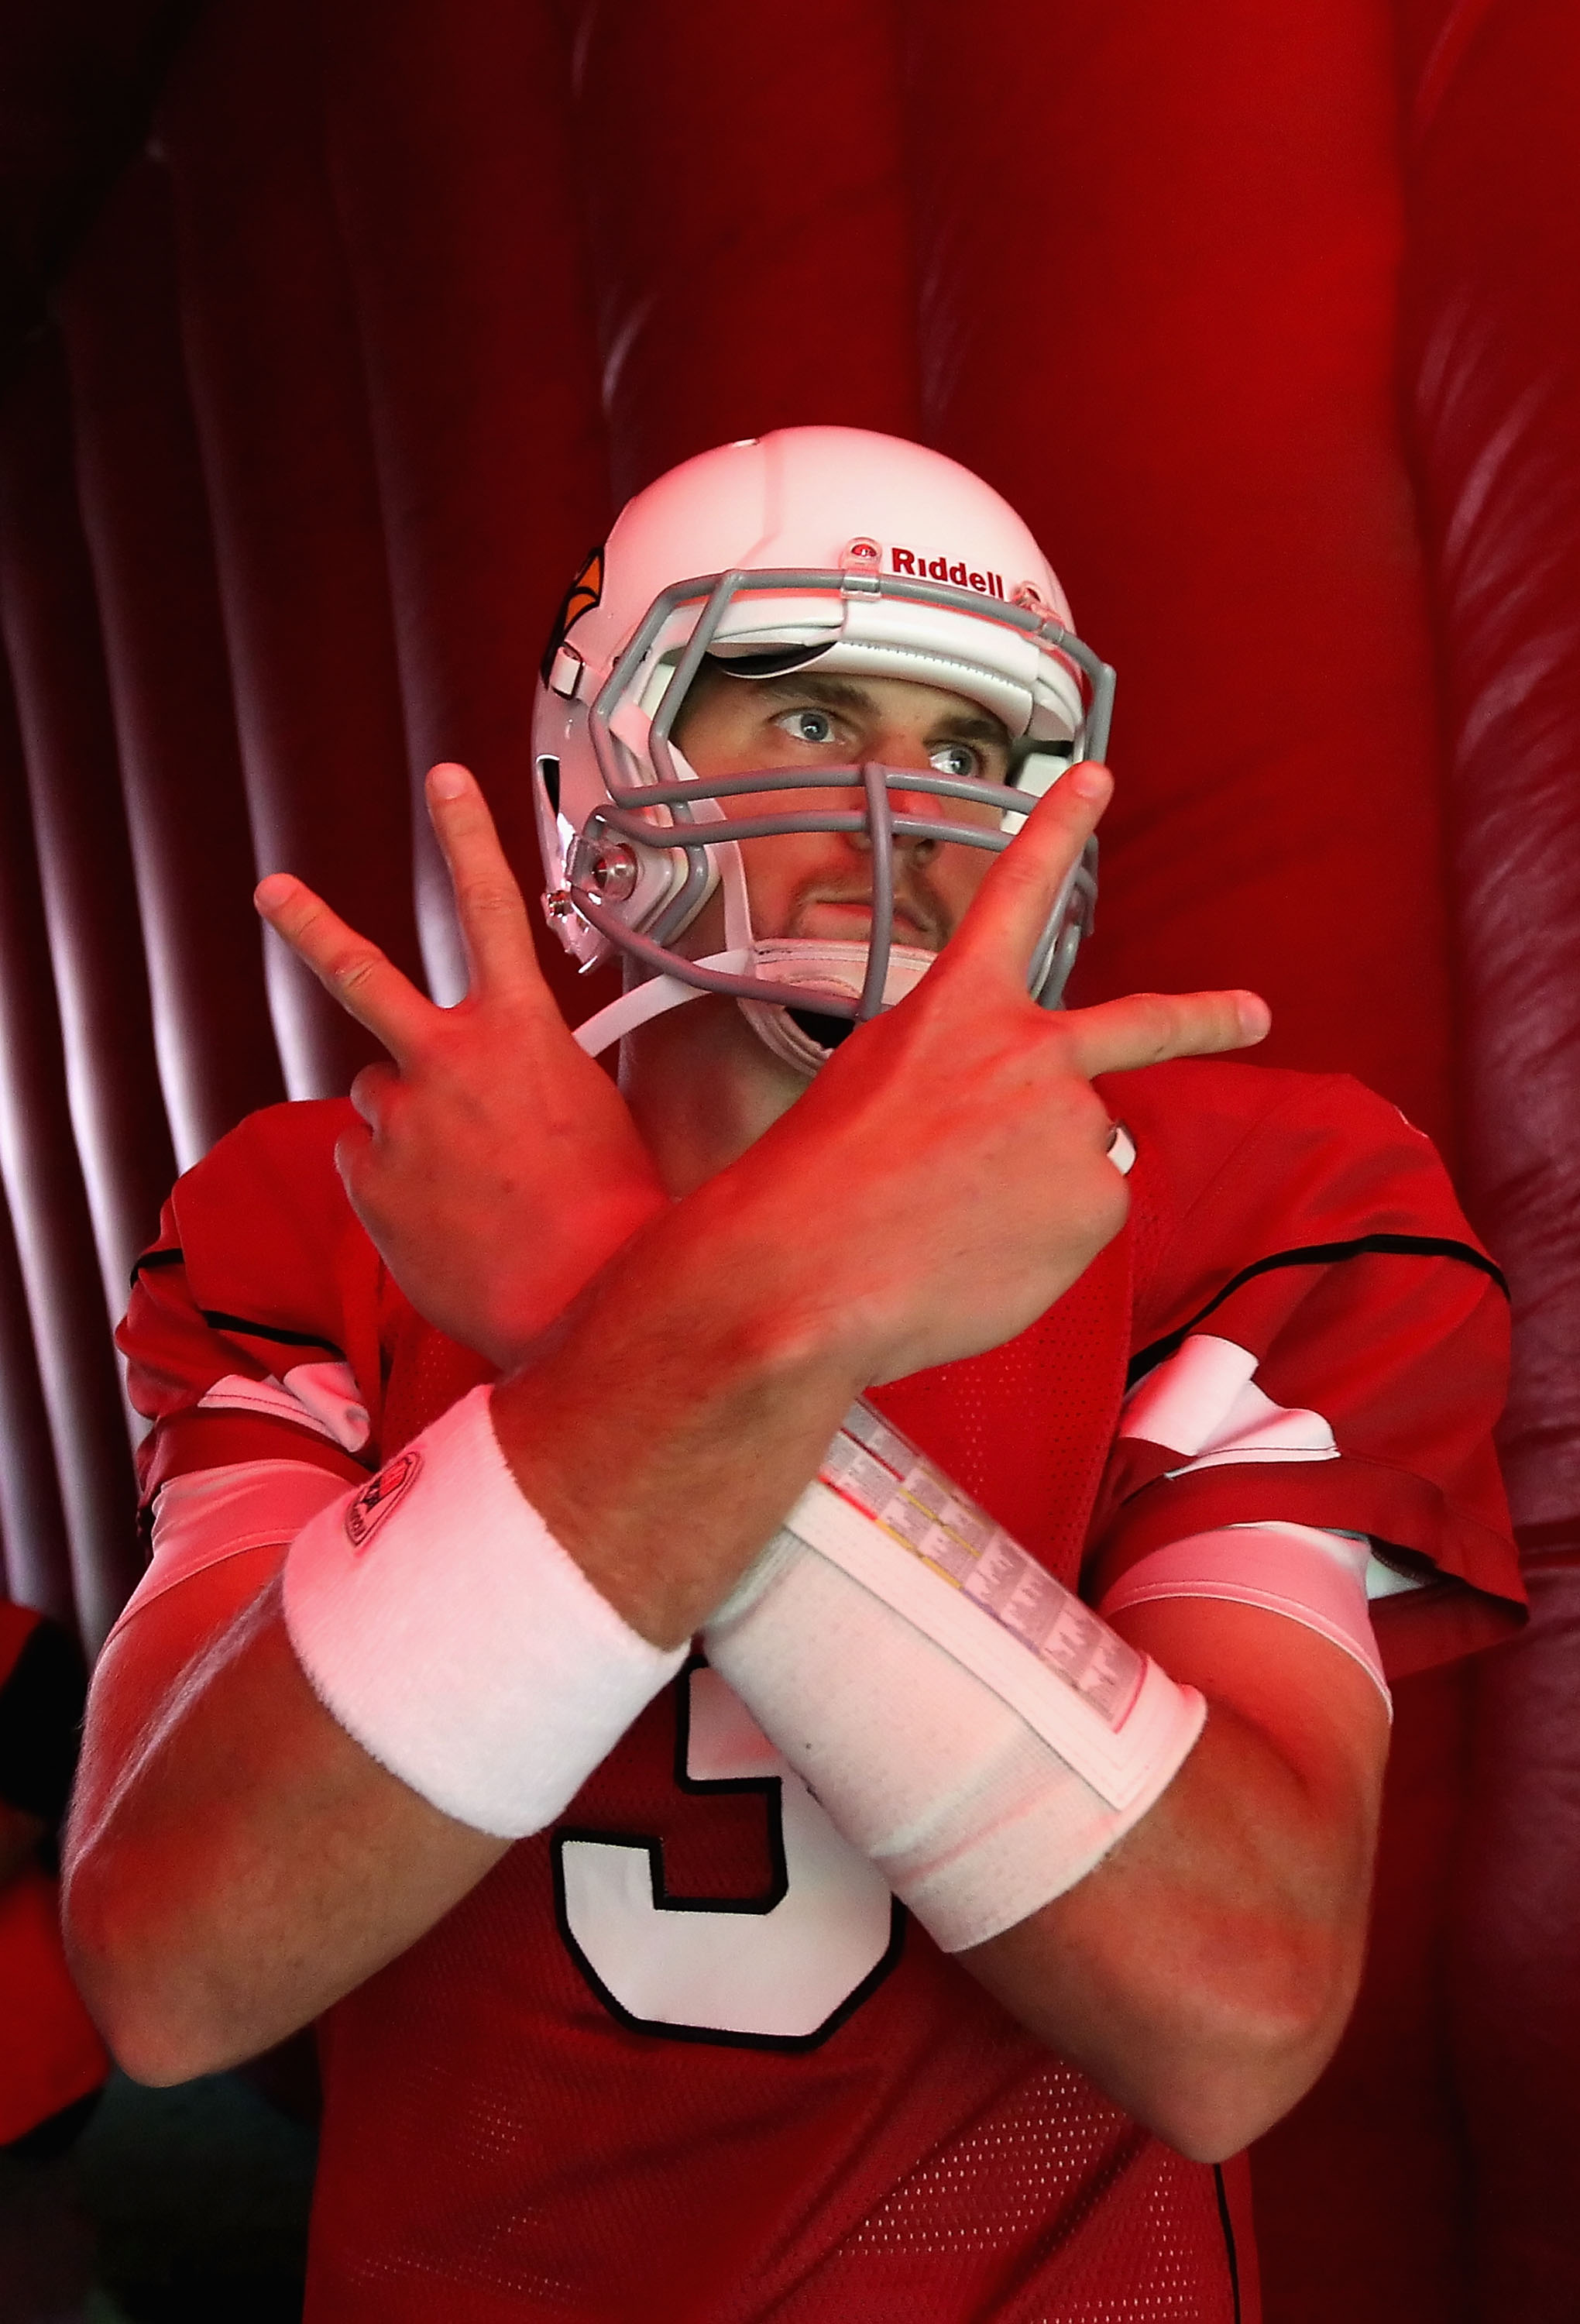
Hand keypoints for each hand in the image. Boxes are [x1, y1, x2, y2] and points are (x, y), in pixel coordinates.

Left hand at [255, 764, 666, 1366]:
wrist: (584, 1300)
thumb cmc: (613, 1213)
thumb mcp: (599, 1112)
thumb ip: (539, 1073)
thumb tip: (509, 1081)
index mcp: (520, 1033)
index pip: (491, 909)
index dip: (466, 835)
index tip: (444, 780)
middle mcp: (448, 1063)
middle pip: (362, 976)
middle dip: (311, 926)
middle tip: (274, 891)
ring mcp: (400, 1122)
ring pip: (378, 1097)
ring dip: (407, 1120)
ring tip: (463, 1175)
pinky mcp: (368, 1183)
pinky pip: (368, 1164)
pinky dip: (396, 1182)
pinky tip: (445, 1214)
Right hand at [708, 763, 1269, 1384]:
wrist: (808, 1273)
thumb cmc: (816, 1189)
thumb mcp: (869, 1086)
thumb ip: (952, 1074)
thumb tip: (1002, 1130)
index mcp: (958, 1008)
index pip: (1016, 892)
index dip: (1058, 829)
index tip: (1095, 779)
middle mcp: (1031, 1052)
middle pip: (1139, 1026)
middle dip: (1206, 1018)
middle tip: (1251, 1012)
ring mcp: (1074, 1125)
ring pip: (1077, 1159)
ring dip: (1036, 1190)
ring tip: (957, 1225)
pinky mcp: (1095, 1201)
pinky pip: (1079, 1223)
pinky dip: (1040, 1245)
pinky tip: (981, 1256)